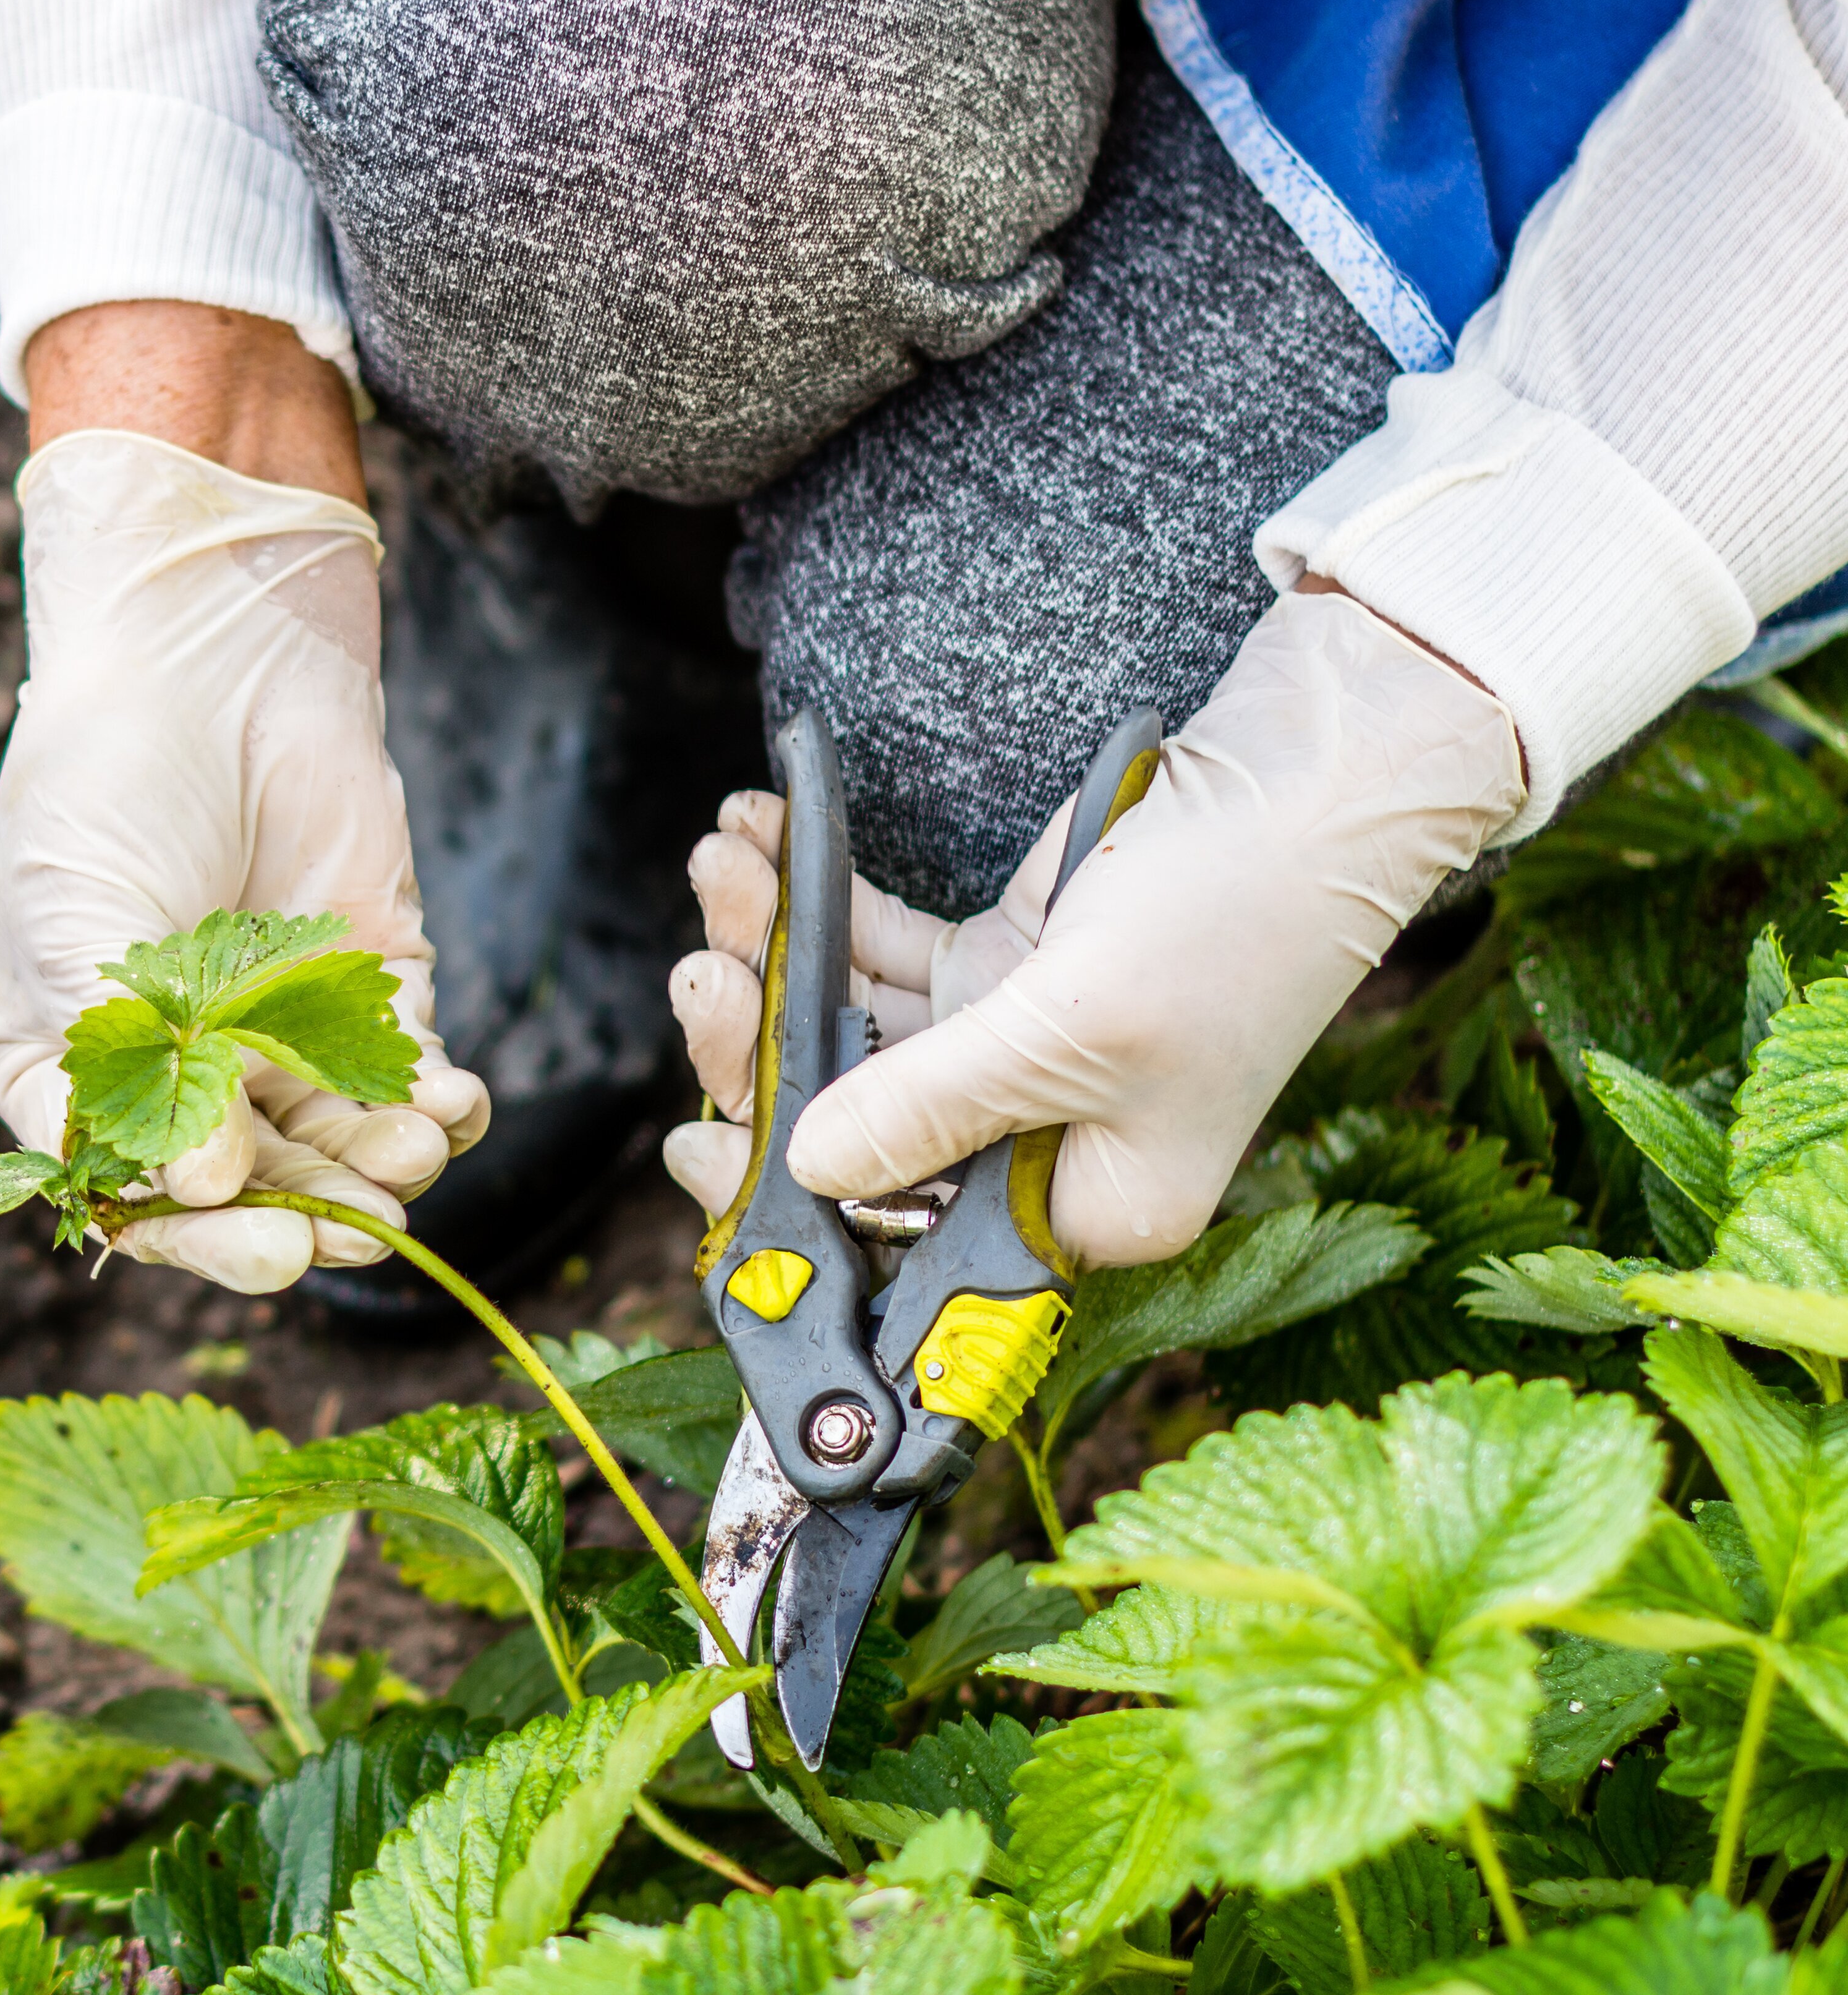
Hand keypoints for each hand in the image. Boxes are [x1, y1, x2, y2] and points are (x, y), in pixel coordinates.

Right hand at [0, 426, 490, 1292]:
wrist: (214, 655)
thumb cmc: (107, 784)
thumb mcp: (73, 925)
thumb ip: (131, 1061)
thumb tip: (206, 1186)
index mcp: (74, 1074)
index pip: (132, 1195)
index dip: (196, 1237)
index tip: (261, 1242)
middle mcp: (176, 1077)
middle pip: (244, 1196)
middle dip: (303, 1217)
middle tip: (355, 1230)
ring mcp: (275, 1041)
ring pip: (333, 1153)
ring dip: (374, 1174)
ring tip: (409, 1152)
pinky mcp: (370, 997)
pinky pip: (408, 1087)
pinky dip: (439, 1111)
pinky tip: (453, 1105)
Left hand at [661, 589, 1526, 1265]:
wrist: (1318, 771)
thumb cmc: (1235, 914)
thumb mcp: (1075, 1027)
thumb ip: (931, 1103)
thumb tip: (807, 1165)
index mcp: (1088, 1208)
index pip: (907, 1246)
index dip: (791, 1209)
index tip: (698, 1154)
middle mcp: (1045, 1146)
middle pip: (854, 1130)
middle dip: (763, 1047)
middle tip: (704, 973)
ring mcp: (1019, 1053)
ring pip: (853, 1028)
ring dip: (775, 946)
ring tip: (725, 862)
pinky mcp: (1008, 967)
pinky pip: (884, 954)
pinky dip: (821, 903)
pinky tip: (764, 836)